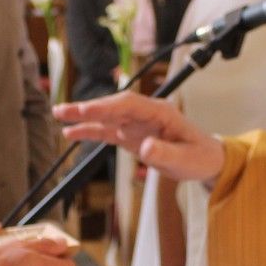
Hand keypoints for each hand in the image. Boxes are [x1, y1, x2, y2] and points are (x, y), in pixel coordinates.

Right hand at [54, 91, 225, 182]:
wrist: (207, 160)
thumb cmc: (200, 157)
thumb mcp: (186, 159)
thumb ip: (165, 153)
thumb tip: (145, 148)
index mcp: (161, 112)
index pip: (129, 104)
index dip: (107, 106)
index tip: (87, 110)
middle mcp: (146, 114)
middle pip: (113, 106)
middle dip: (88, 108)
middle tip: (63, 110)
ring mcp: (137, 124)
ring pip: (106, 117)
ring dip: (83, 116)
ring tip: (59, 115)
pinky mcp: (132, 136)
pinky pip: (107, 131)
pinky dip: (90, 131)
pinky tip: (71, 133)